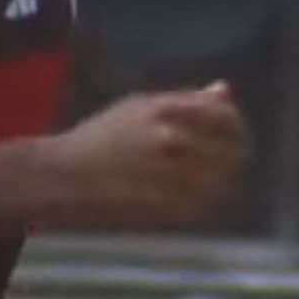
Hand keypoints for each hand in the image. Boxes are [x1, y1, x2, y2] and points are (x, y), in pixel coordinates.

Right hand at [42, 83, 248, 227]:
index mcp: (166, 110)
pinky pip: (203, 205)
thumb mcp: (139, 107)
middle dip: (233, 155)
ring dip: (220, 180)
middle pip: (231, 149)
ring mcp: (170, 175)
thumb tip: (225, 90)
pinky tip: (187, 198)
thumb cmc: (100, 138)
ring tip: (203, 181)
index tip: (232, 134)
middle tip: (225, 161)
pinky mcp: (165, 208)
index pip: (225, 116)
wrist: (62, 177)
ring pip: (222, 180)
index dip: (235, 126)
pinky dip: (202, 202)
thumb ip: (186, 99)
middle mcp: (171, 139)